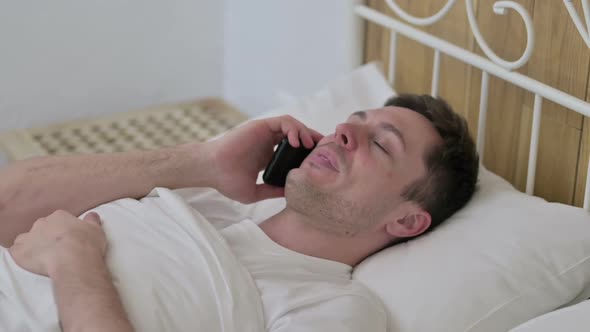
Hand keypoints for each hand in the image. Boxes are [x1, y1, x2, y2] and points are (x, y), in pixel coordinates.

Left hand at [9, 210, 106, 276]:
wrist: (73, 261)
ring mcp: (29, 237)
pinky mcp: (20, 252)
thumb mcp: (96, 230)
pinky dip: (21, 255)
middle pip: (42, 228)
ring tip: (43, 256)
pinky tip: (31, 261)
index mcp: (59, 216)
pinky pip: (16, 251)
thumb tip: (92, 215)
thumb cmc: (86, 244)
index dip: (63, 230)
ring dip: (32, 245)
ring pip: (26, 239)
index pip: (58, 220)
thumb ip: (91, 221)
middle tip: (58, 248)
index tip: (68, 238)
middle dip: (47, 236)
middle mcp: (42, 223)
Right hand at [206, 115, 322, 202]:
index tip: (318, 161)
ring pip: (292, 126)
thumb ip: (272, 191)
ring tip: (309, 146)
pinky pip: (282, 122)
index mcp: (266, 156)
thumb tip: (290, 194)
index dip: (306, 153)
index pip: (292, 150)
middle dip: (311, 141)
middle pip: (296, 136)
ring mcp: (264, 133)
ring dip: (304, 133)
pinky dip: (293, 128)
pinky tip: (296, 141)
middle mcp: (267, 143)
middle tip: (323, 150)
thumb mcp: (255, 192)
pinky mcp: (260, 126)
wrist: (211, 170)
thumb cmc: (227, 181)